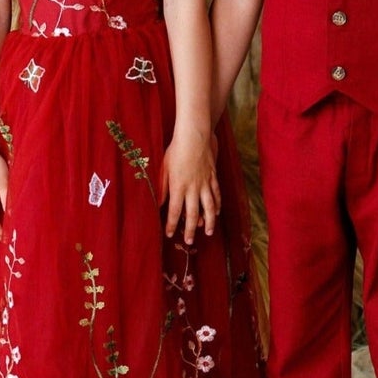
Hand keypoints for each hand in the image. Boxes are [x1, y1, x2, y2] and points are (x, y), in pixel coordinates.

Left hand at [160, 129, 219, 244]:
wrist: (194, 136)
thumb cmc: (176, 150)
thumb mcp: (164, 168)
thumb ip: (162, 187)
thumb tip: (159, 203)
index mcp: (178, 186)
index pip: (174, 211)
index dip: (172, 224)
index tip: (170, 234)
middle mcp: (193, 188)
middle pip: (193, 214)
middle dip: (191, 229)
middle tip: (190, 241)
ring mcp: (205, 183)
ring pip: (209, 207)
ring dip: (209, 221)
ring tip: (209, 232)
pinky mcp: (213, 176)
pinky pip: (217, 194)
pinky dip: (218, 205)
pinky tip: (217, 212)